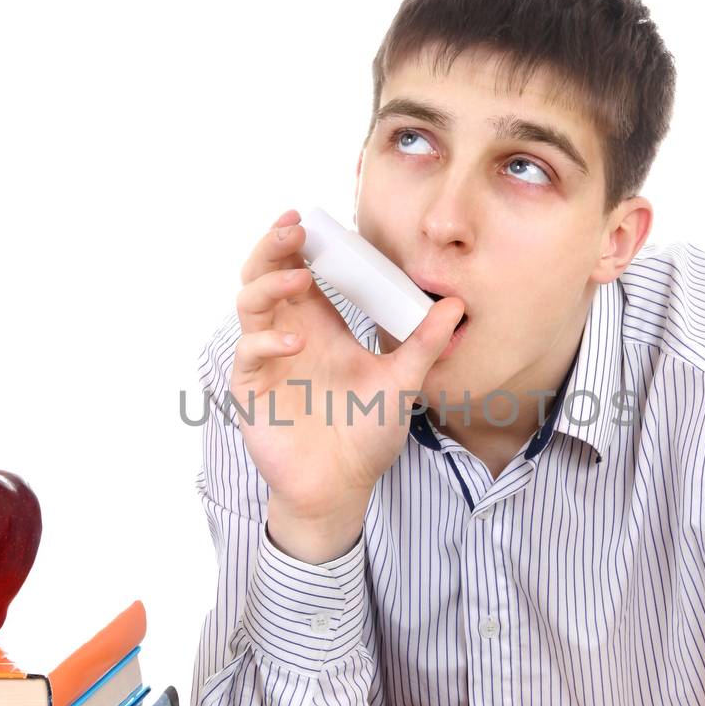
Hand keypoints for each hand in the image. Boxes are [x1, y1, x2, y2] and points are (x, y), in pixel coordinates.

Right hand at [229, 209, 464, 519]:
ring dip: (269, 283)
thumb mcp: (403, 382)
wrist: (342, 487)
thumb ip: (425, 343)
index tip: (310, 219)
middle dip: (274, 246)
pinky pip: (249, 352)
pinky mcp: (252, 389)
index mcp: (320, 326)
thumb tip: (455, 304)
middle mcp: (289, 334)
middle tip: (294, 227)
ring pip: (249, 303)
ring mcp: (267, 360)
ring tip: (298, 278)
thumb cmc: (366, 435)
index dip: (299, 243)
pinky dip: (268, 340)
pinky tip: (297, 342)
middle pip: (266, 274)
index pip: (301, 270)